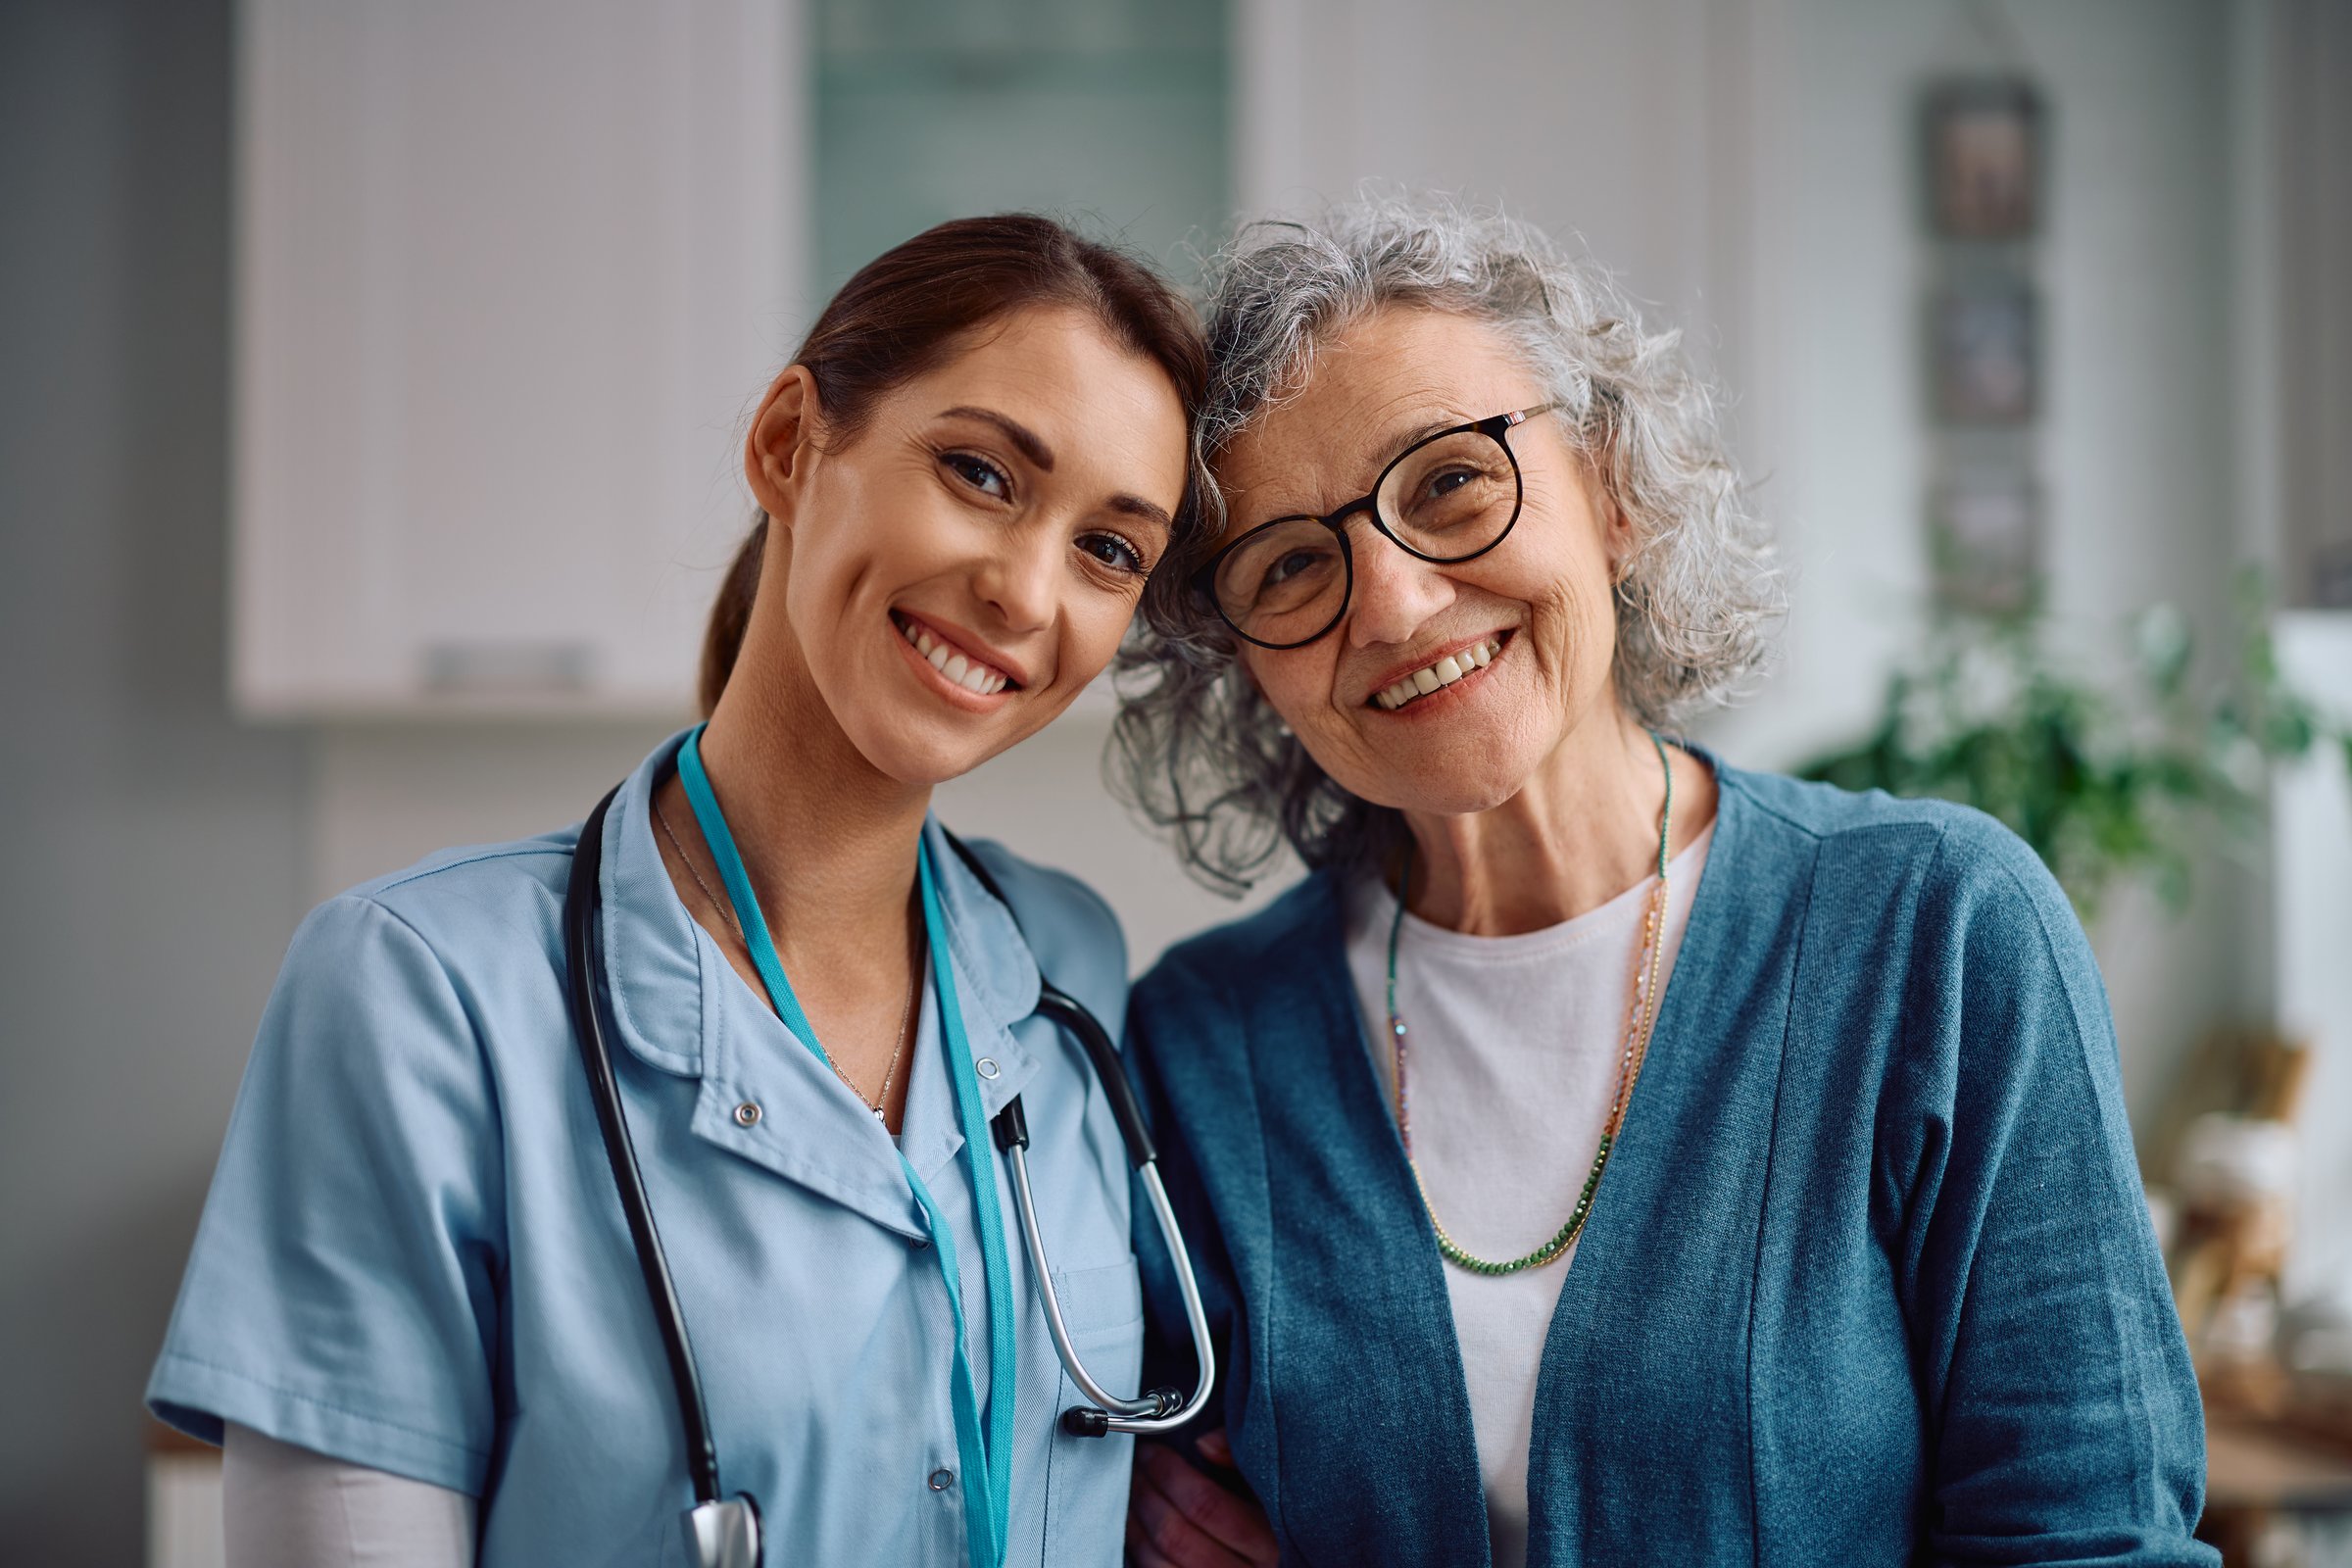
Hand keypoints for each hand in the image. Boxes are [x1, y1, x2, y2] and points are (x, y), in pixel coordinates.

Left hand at [1127, 1429, 1277, 1566]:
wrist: (1286, 1557)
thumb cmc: (1282, 1516)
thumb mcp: (1280, 1484)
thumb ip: (1246, 1458)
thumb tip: (1204, 1443)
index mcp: (1271, 1542)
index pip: (1206, 1505)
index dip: (1169, 1474)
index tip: (1152, 1452)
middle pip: (1177, 1536)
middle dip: (1147, 1495)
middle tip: (1135, 1468)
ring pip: (1161, 1564)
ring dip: (1137, 1526)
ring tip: (1132, 1495)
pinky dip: (1141, 1552)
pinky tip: (1136, 1530)